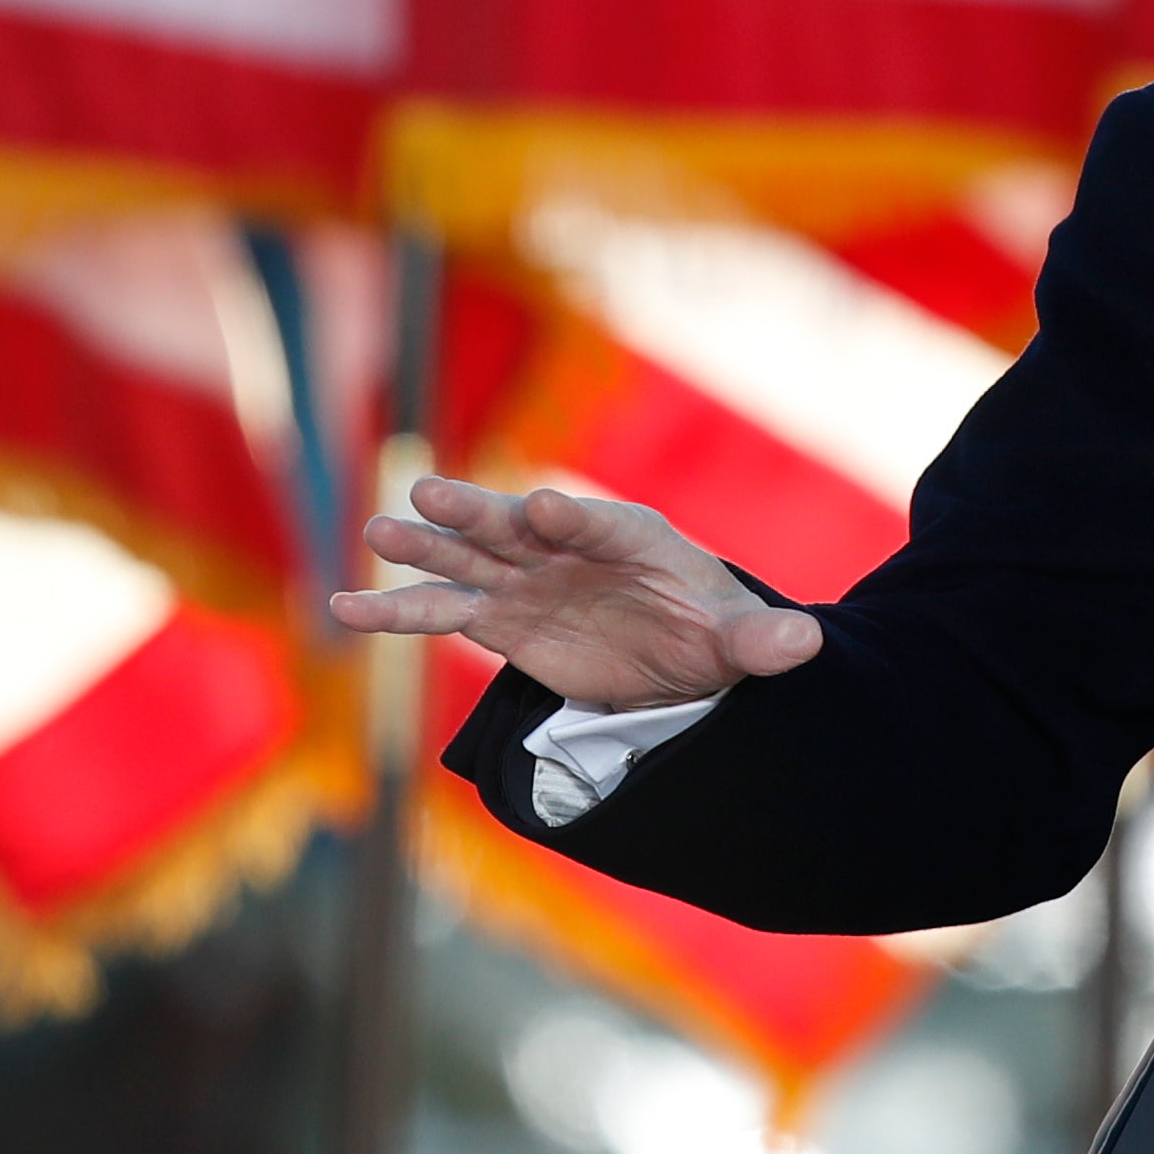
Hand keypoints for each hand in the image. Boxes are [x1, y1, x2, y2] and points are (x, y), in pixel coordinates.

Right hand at [325, 471, 825, 711]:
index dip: (569, 516)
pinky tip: (345, 607)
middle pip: (515, 526)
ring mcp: (528, 581)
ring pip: (467, 560)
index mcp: (631, 536)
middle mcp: (567, 548)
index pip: (596, 521)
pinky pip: (443, 611)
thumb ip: (764, 643)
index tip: (539, 508)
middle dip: (475, 512)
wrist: (685, 659)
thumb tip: (809, 642)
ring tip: (374, 535)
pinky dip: (396, 611)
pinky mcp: (501, 621)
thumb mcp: (744, 641)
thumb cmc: (715, 632)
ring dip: (423, 550)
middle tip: (426, 494)